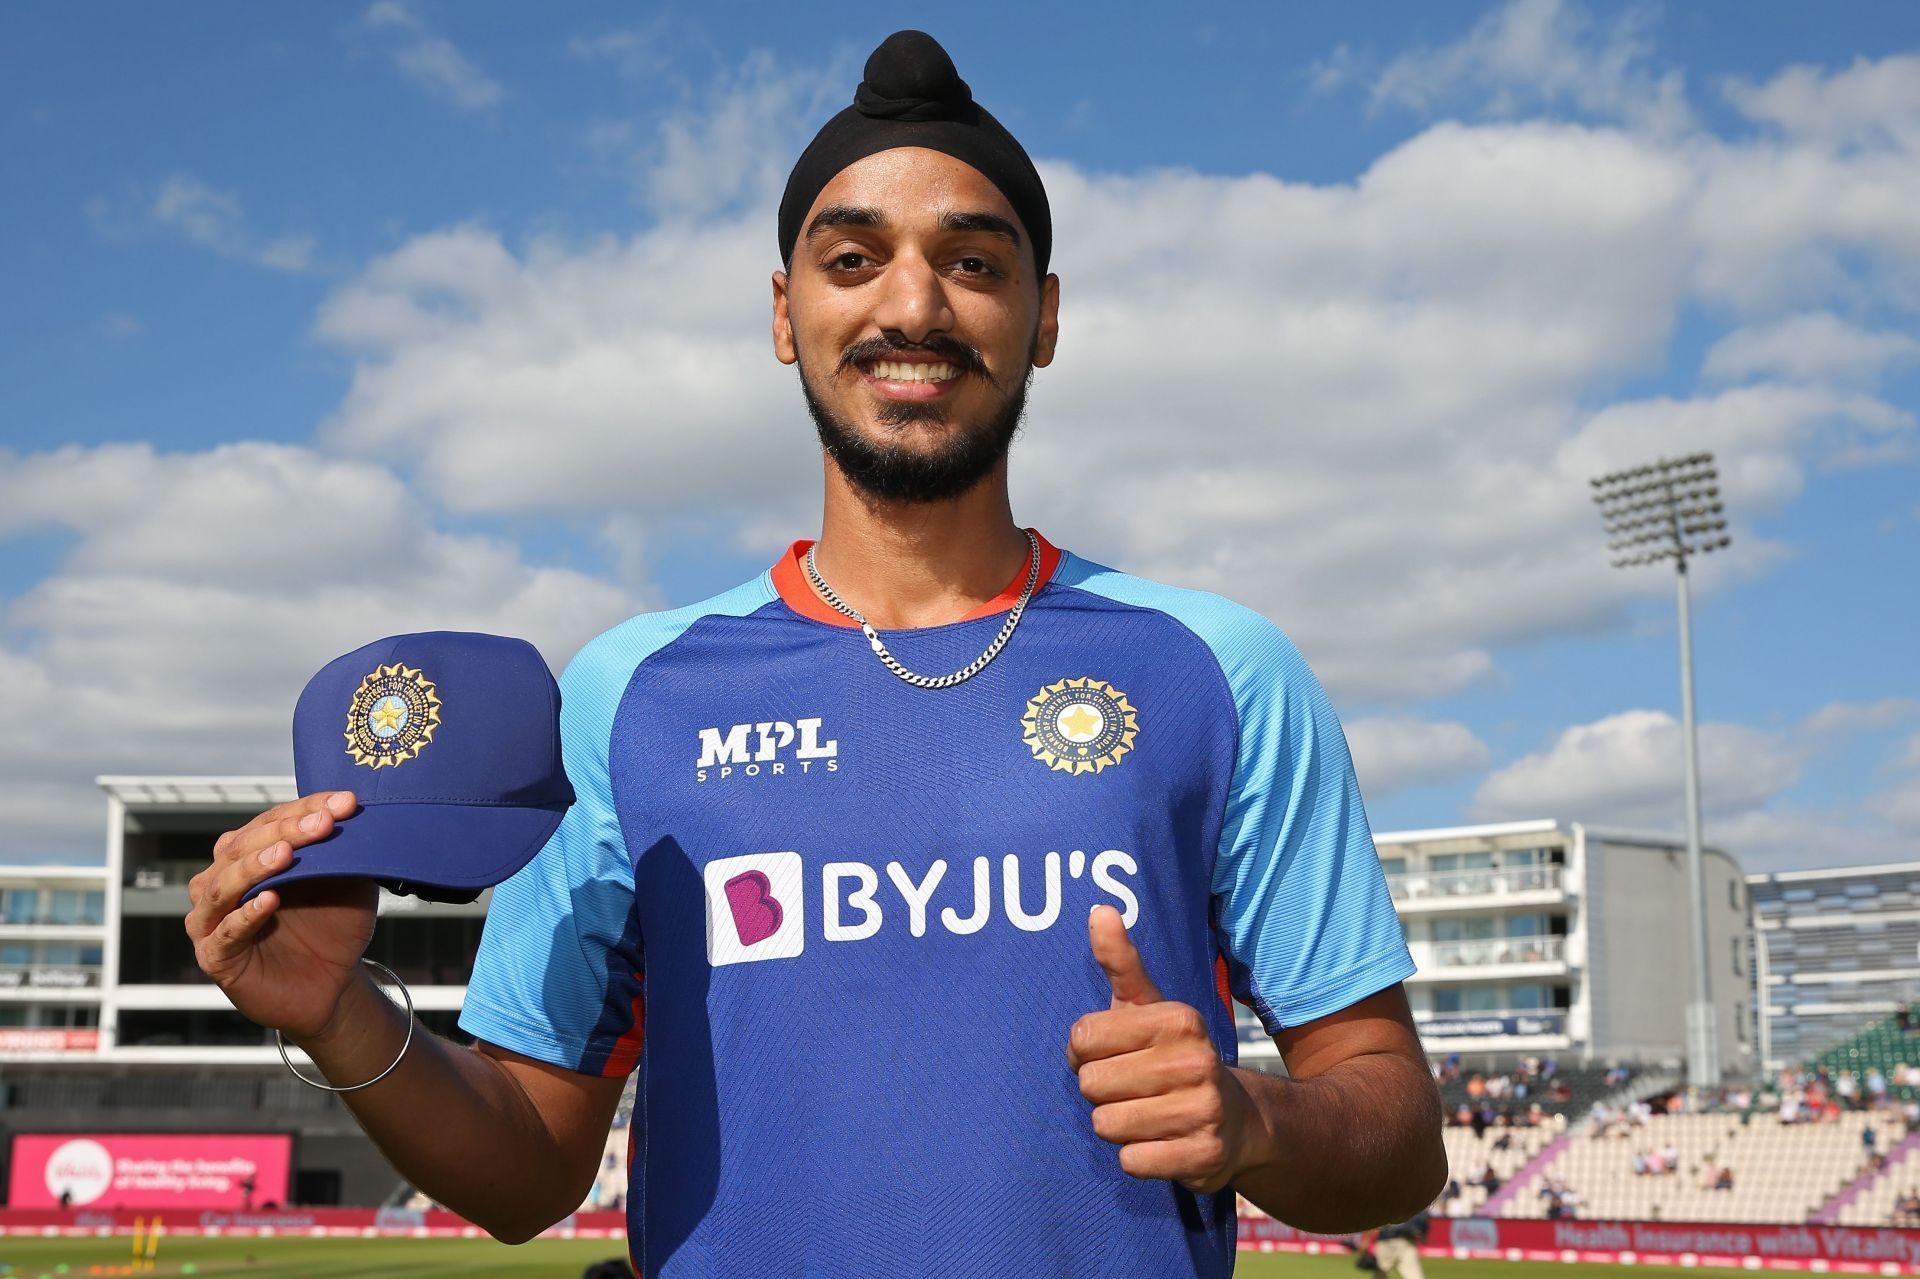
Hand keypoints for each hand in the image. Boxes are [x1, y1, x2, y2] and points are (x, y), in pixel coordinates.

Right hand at [185, 791, 378, 1041]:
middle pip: (244, 847)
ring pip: (224, 885)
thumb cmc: (333, 928)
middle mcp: (223, 880)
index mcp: (251, 855)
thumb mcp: (347, 883)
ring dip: (254, 866)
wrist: (333, 985)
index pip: (273, 821)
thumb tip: (357, 812)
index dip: (308, 808)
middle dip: (285, 832)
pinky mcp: (215, 956)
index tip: (345, 802)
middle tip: (322, 822)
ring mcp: (213, 918)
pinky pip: (224, 933)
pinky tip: (268, 901)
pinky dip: (245, 915)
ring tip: (285, 854)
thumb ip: (346, 851)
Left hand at [1067, 904, 1266, 1193]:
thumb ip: (1120, 961)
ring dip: (1118, 1126)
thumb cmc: (1174, 1058)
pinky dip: (1138, 1157)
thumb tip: (1099, 909)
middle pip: (1091, 1084)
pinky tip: (1161, 1143)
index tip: (1112, 1054)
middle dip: (1102, 1091)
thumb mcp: (1149, 1008)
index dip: (1085, 1053)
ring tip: (1147, 1115)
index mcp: (1178, 1019)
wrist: (1241, 1121)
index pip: (1082, 1036)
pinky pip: (1131, 1161)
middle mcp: (1195, 1061)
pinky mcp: (1203, 1156)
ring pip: (1107, 1124)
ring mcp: (1203, 1110)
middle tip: (1132, 1089)